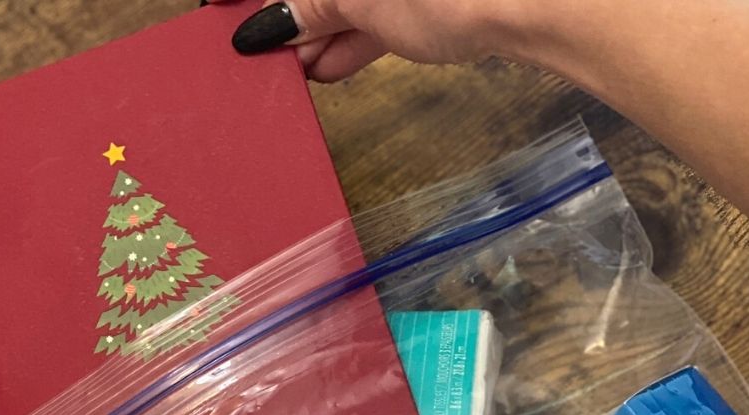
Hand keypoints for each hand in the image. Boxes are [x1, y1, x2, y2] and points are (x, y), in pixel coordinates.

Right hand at [217, 0, 516, 81]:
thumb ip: (306, 9)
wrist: (527, 2)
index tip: (221, 12)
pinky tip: (329, 69)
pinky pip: (381, 6)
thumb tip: (264, 26)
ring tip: (292, 72)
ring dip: (317, 31)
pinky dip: (355, 35)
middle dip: (286, 14)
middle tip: (259, 53)